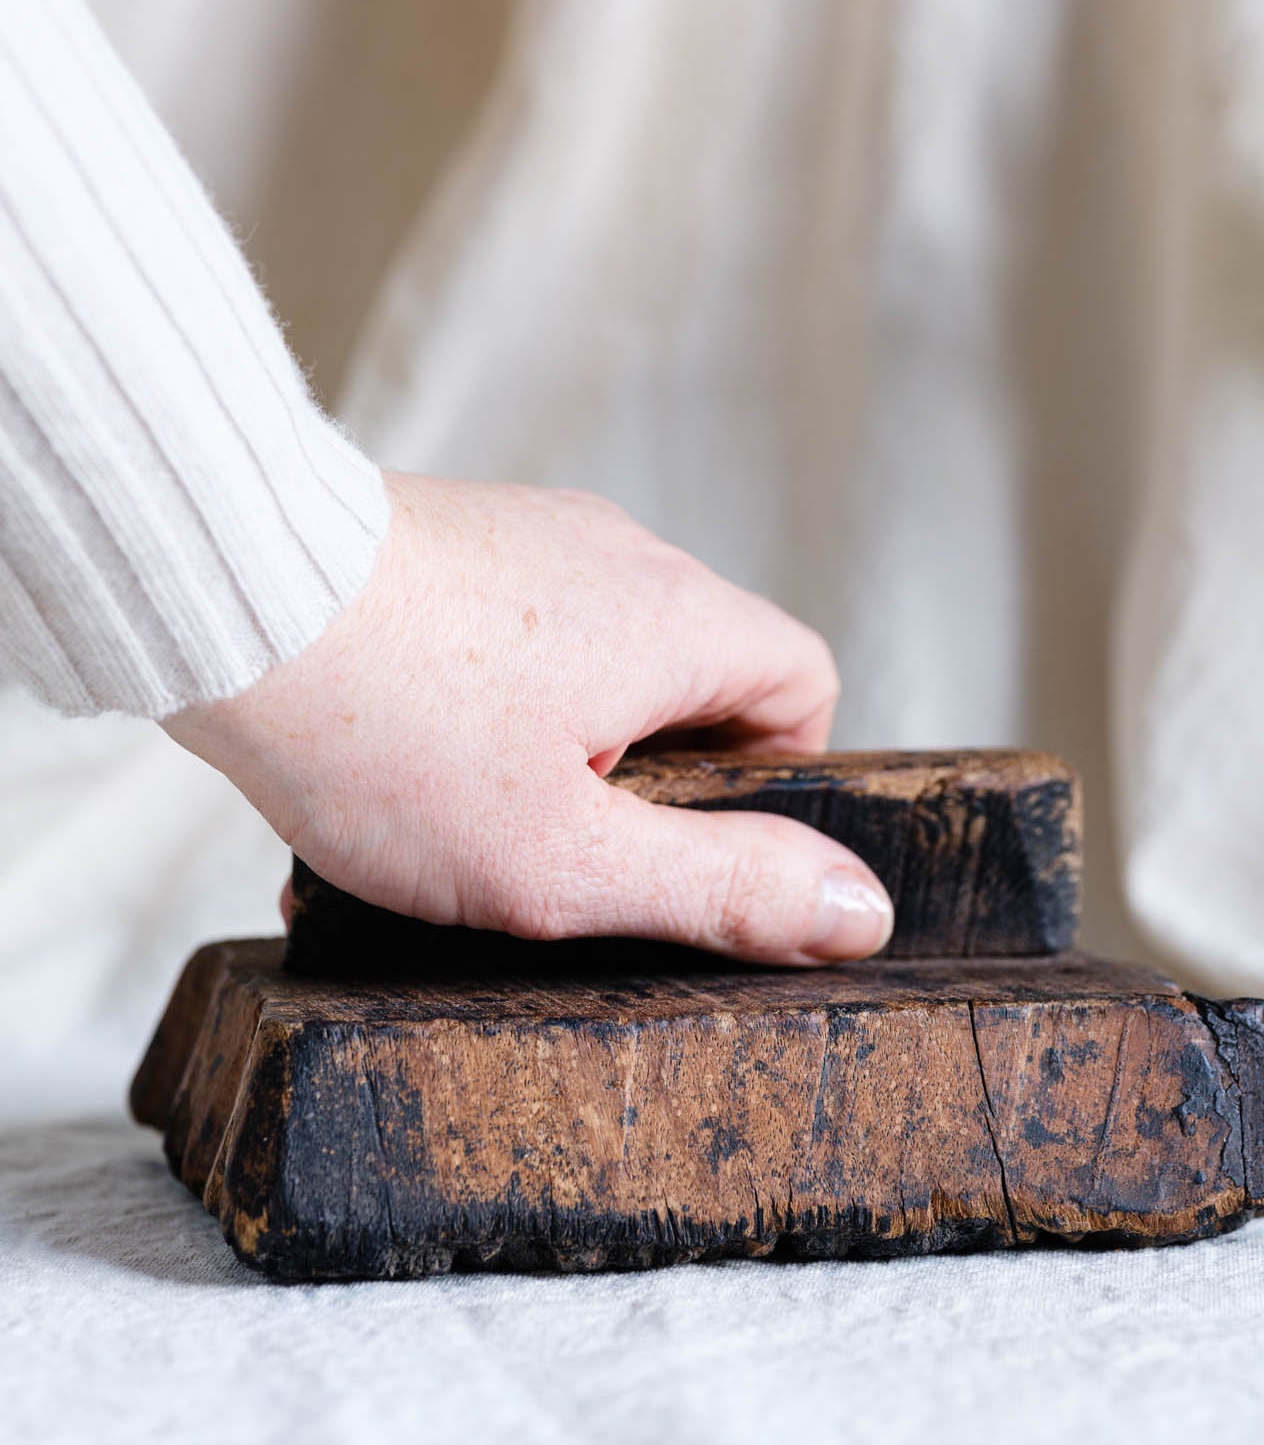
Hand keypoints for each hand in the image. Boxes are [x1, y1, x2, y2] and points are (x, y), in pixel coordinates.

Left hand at [163, 474, 892, 964]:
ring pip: (589, 662)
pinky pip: (504, 638)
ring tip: (450, 831)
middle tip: (554, 853)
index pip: (804, 681)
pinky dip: (475, 714)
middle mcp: (619, 553)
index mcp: (677, 618)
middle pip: (693, 676)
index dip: (773, 779)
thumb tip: (862, 911)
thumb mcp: (567, 857)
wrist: (220, 593)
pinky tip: (392, 780)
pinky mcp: (448, 536)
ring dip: (546, 756)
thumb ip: (721, 888)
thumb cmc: (389, 731)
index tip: (686, 846)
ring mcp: (527, 533)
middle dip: (639, 784)